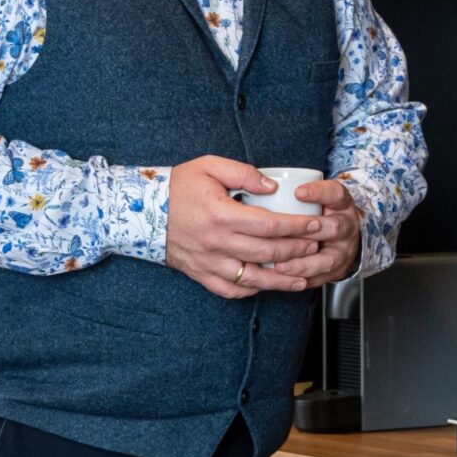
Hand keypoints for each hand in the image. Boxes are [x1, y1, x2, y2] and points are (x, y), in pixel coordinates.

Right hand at [166, 156, 325, 299]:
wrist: (141, 211)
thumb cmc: (177, 186)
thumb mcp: (210, 166)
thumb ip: (243, 173)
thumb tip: (272, 187)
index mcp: (222, 215)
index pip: (270, 224)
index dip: (296, 227)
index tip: (314, 225)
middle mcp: (217, 243)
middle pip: (267, 252)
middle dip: (296, 250)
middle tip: (314, 246)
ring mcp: (209, 262)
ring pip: (253, 278)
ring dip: (281, 280)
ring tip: (302, 279)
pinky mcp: (201, 274)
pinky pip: (231, 289)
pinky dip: (251, 290)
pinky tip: (266, 286)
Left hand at [265, 176, 361, 283]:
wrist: (340, 236)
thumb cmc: (319, 212)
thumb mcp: (316, 195)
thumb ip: (295, 189)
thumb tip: (260, 184)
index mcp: (341, 203)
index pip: (335, 193)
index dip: (318, 193)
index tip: (297, 192)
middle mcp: (346, 226)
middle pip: (333, 228)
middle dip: (308, 232)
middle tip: (282, 234)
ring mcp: (342, 251)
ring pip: (327, 260)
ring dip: (302, 264)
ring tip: (279, 265)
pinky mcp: (335, 271)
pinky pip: (319, 279)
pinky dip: (299, 280)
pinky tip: (281, 280)